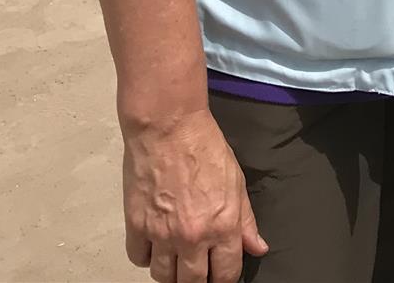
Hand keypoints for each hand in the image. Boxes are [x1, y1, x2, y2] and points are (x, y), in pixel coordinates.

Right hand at [122, 108, 267, 282]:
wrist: (169, 127)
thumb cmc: (205, 148)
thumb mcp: (236, 182)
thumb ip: (246, 221)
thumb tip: (257, 248)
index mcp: (222, 226)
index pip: (225, 275)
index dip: (223, 279)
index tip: (219, 274)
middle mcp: (192, 237)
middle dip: (196, 279)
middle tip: (195, 268)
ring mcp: (162, 234)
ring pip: (163, 277)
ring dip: (169, 271)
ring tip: (174, 256)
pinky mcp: (136, 225)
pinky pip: (138, 259)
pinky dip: (145, 255)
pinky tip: (153, 241)